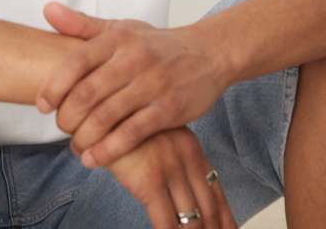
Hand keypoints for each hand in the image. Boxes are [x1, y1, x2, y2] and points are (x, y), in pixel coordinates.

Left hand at [36, 3, 231, 168]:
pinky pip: (132, 134)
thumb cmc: (157, 44)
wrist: (209, 53)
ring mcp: (152, 85)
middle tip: (61, 127)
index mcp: (118, 39)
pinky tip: (95, 158)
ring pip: (106, 117)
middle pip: (87, 93)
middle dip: (67, 117)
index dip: (54, 86)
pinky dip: (109, 150)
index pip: (76, 61)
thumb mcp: (121, 28)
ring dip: (84, 138)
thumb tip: (48, 9)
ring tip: (76, 146)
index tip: (42, 105)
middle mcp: (133, 59)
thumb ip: (82, 23)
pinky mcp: (168, 109)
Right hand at [95, 125, 236, 228]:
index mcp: (191, 147)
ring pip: (192, 220)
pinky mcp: (149, 179)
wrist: (100, 108)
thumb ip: (171, 157)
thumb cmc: (123, 123)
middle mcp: (187, 157)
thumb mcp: (156, 136)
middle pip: (209, 208)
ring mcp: (170, 168)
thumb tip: (181, 189)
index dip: (225, 218)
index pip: (216, 191)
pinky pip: (167, 223)